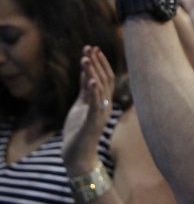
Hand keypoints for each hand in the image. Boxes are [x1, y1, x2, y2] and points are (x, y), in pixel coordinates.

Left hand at [63, 47, 114, 177]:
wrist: (77, 156)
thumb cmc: (78, 131)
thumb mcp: (80, 106)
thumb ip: (85, 90)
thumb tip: (86, 73)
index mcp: (102, 101)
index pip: (104, 77)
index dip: (99, 62)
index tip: (92, 48)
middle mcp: (105, 106)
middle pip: (105, 79)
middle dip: (97, 63)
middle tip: (90, 48)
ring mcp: (100, 114)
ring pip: (101, 89)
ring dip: (94, 72)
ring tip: (86, 58)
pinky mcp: (93, 122)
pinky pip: (96, 105)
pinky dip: (95, 92)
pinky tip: (92, 80)